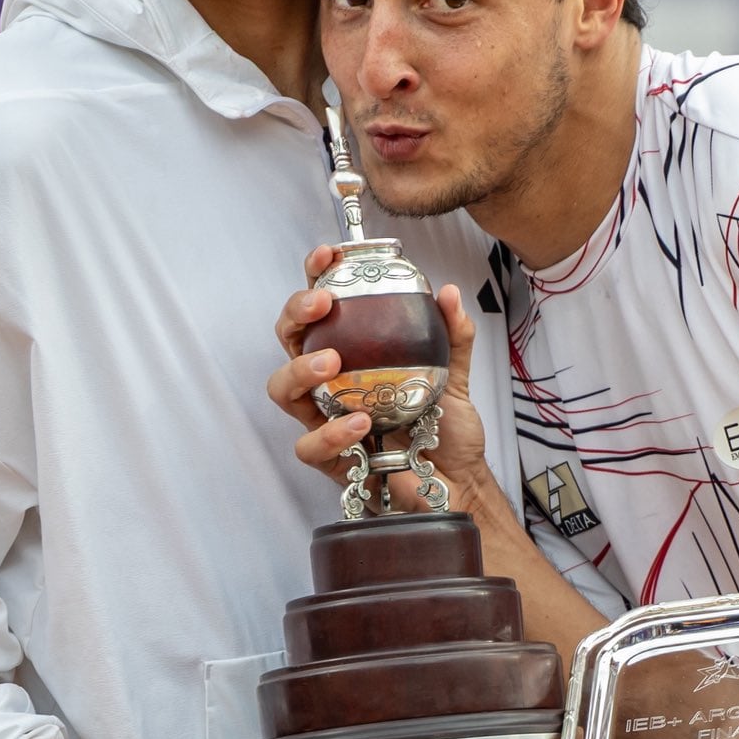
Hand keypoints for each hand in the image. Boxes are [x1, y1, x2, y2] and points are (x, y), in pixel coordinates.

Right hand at [266, 249, 494, 518]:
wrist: (455, 482)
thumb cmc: (445, 429)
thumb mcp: (456, 374)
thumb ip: (452, 335)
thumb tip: (446, 292)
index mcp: (352, 355)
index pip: (322, 310)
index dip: (317, 278)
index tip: (329, 256)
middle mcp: (330, 384)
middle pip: (289, 340)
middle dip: (296, 314)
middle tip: (322, 304)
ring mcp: (324, 419)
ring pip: (282, 390)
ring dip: (299, 369)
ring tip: (331, 363)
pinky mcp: (329, 459)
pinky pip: (310, 445)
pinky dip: (332, 432)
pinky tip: (360, 423)